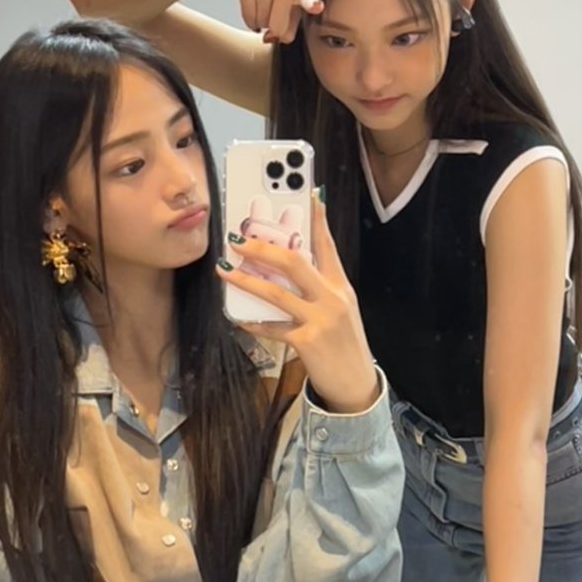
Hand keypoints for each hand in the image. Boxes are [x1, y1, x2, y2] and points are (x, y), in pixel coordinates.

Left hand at [217, 190, 378, 413]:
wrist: (357, 385)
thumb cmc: (344, 344)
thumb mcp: (339, 310)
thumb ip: (318, 288)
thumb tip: (286, 268)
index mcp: (340, 286)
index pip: (327, 245)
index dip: (318, 219)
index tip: (310, 195)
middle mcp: (332, 298)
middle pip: (295, 262)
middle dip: (263, 248)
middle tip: (238, 240)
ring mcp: (320, 320)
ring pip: (277, 292)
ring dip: (246, 280)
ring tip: (225, 269)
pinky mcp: (307, 342)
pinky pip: (272, 327)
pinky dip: (252, 322)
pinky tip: (237, 317)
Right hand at [235, 0, 323, 44]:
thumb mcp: (294, 1)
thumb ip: (290, 26)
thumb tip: (269, 38)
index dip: (311, 3)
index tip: (317, 6)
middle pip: (277, 26)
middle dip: (275, 28)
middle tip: (276, 14)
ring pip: (260, 22)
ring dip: (262, 22)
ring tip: (265, 5)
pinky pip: (247, 17)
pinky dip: (251, 20)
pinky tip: (255, 7)